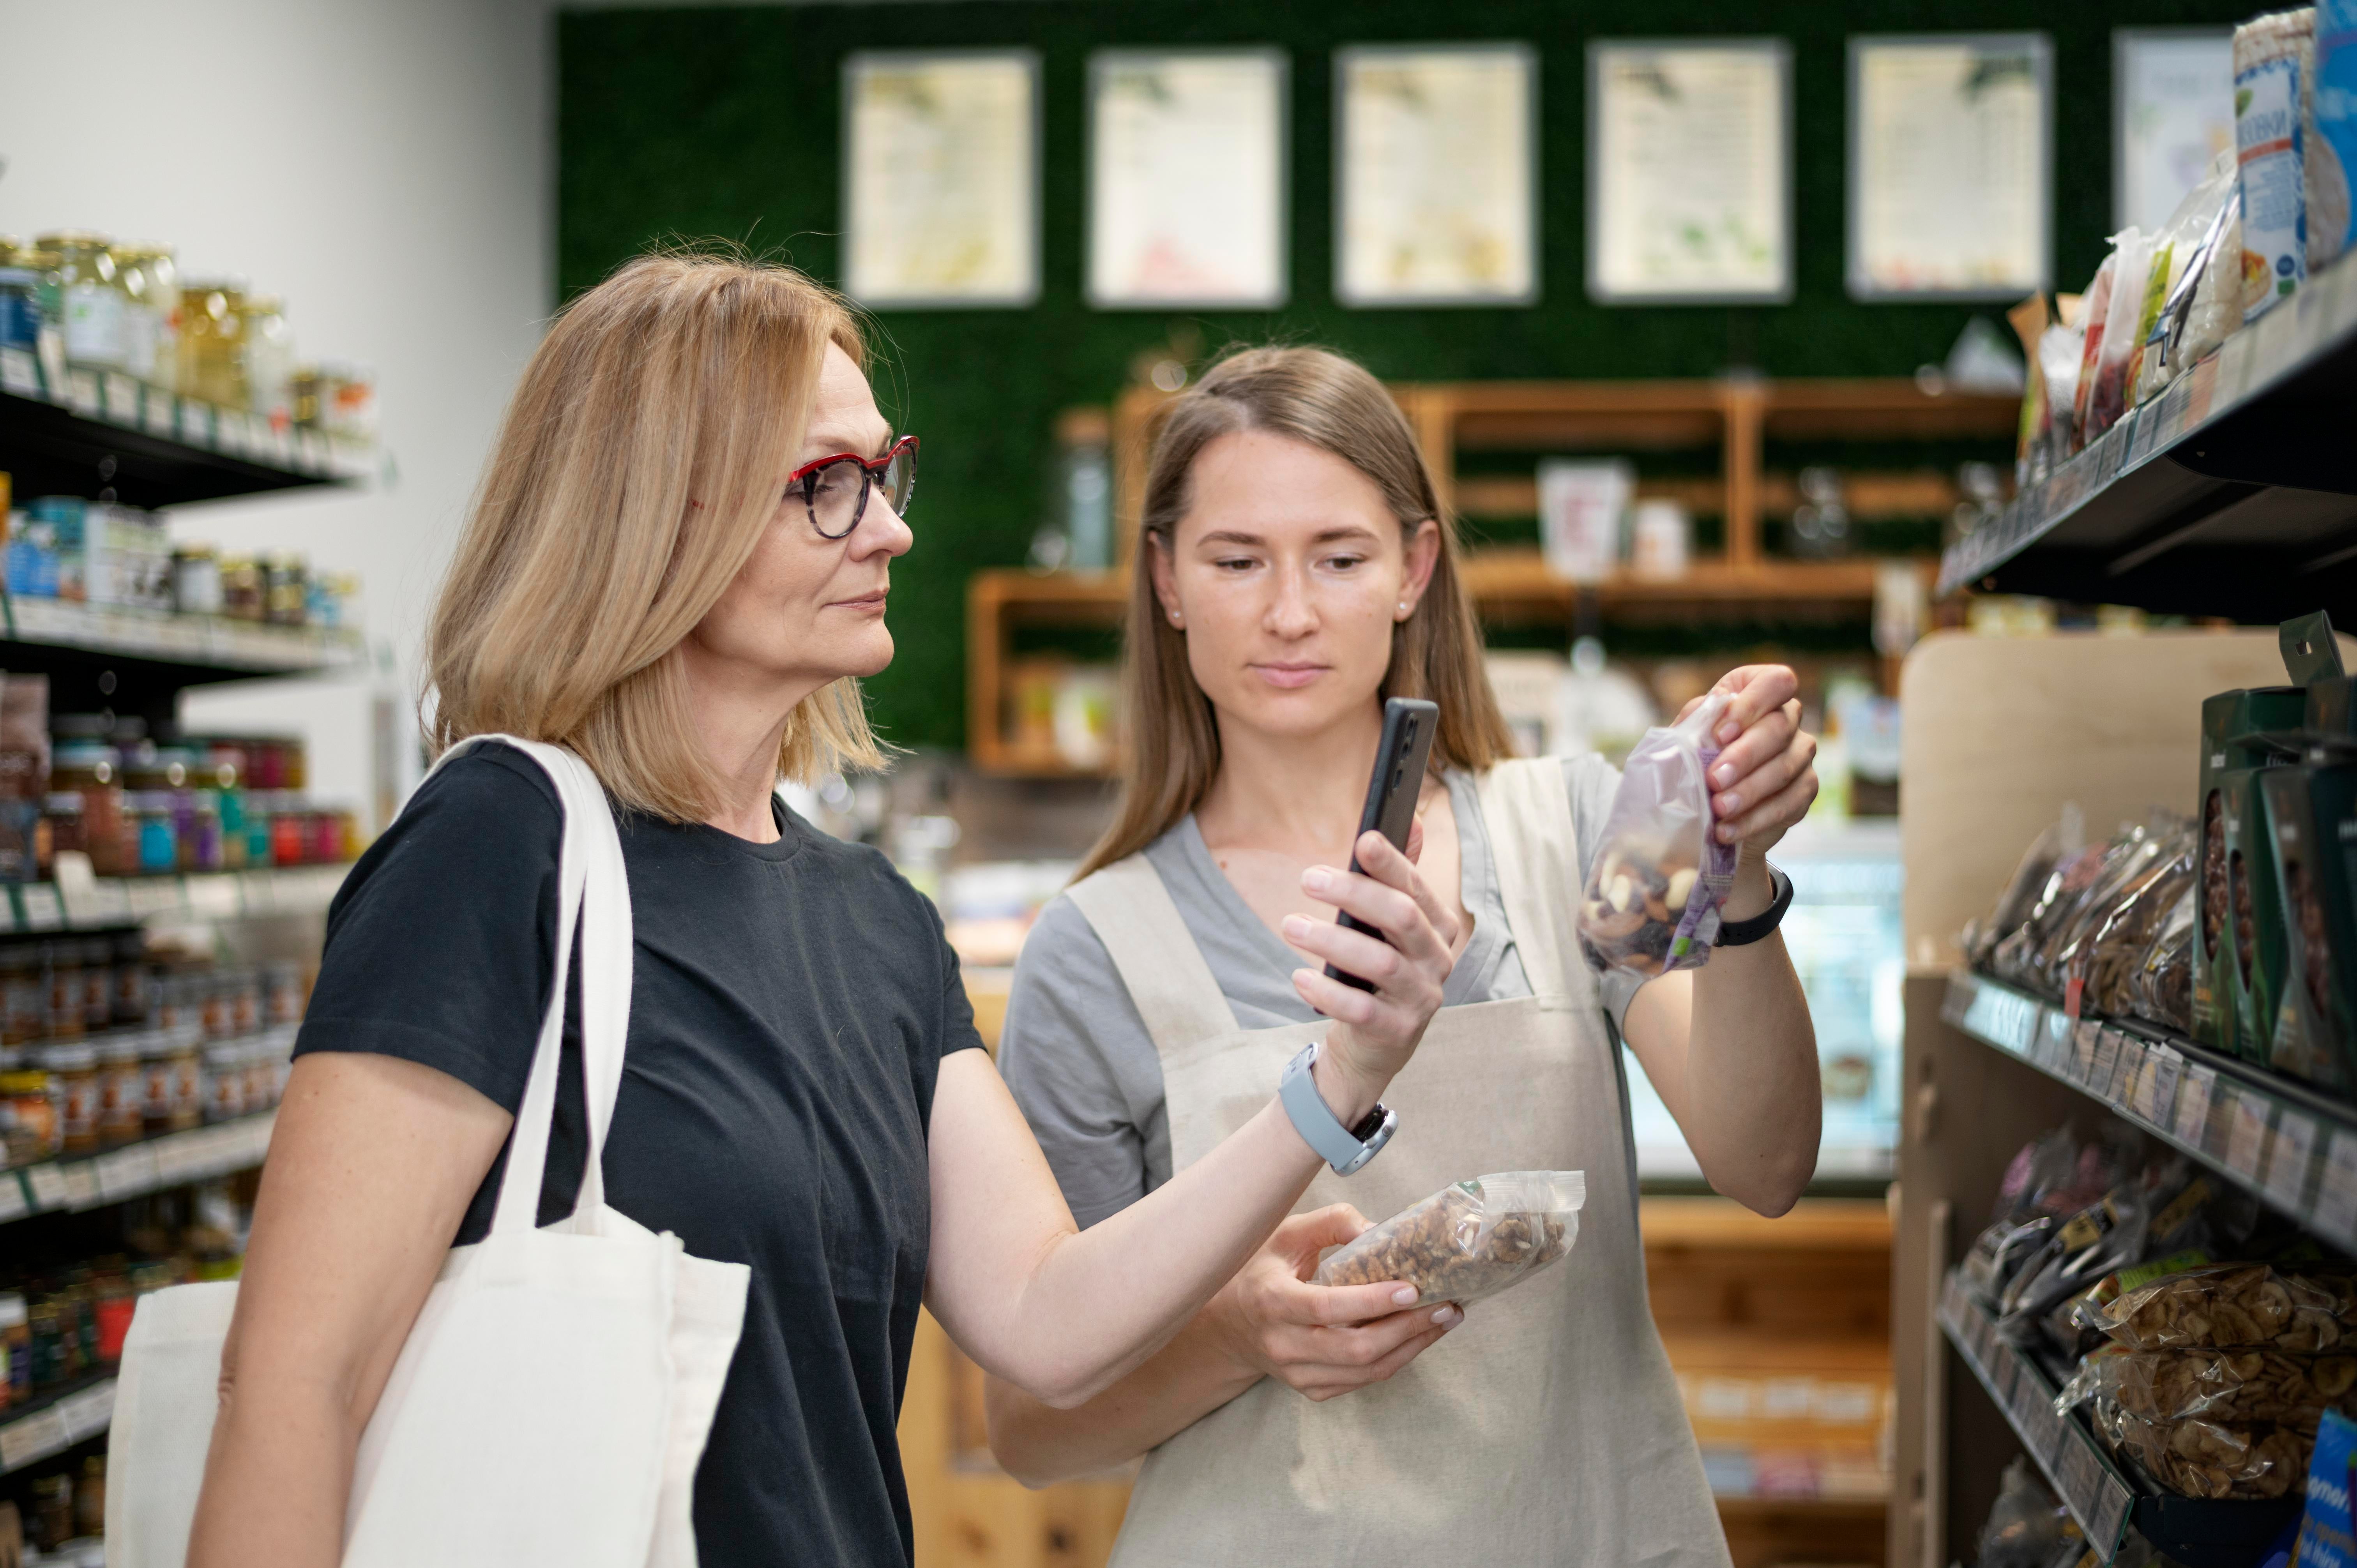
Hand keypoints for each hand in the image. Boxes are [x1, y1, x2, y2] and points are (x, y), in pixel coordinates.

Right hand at [1209, 1205, 1460, 1401]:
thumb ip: (1330, 1223)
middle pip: (1355, 1349)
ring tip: (1444, 1320)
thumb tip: (1376, 1229)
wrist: (1231, 1322)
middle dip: (1407, 1329)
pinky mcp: (1311, 1389)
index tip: (1411, 1288)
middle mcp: (1282, 1344)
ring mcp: (1296, 1373)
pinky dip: (1396, 1360)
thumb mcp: (1287, 1234)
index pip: (1326, 1308)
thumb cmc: (1264, 1268)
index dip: (1371, 1301)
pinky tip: (1416, 1337)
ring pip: (1365, 1372)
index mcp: (1272, 1300)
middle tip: (1446, 1306)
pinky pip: (1362, 1381)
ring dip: (1412, 1347)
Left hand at [1279, 828, 1459, 1110]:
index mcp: (1438, 926)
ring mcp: (1422, 998)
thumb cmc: (1377, 970)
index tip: (1362, 840)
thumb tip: (1409, 817)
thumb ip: (1398, 876)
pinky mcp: (1397, 1032)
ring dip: (1331, 940)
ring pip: (1382, 962)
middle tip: (1308, 879)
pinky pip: (1363, 1010)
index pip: (1415, 888)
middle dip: (1355, 893)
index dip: (1391, 863)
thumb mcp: (1388, 924)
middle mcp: (1438, 960)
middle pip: (1402, 917)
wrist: (1377, 1043)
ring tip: (1290, 925)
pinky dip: (1328, 992)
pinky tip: (1299, 977)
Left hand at [1679, 664, 1818, 861]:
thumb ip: (1698, 724)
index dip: (1752, 705)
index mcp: (1758, 689)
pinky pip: (1788, 804)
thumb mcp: (1689, 735)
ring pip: (1786, 768)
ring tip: (1719, 808)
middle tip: (1714, 780)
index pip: (1776, 682)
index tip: (1721, 734)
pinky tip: (1727, 830)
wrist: (1710, 805)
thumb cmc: (1696, 756)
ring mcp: (1800, 753)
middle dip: (1745, 756)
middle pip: (1779, 728)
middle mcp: (1788, 717)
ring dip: (1749, 791)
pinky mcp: (1804, 790)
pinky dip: (1754, 819)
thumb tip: (1710, 729)